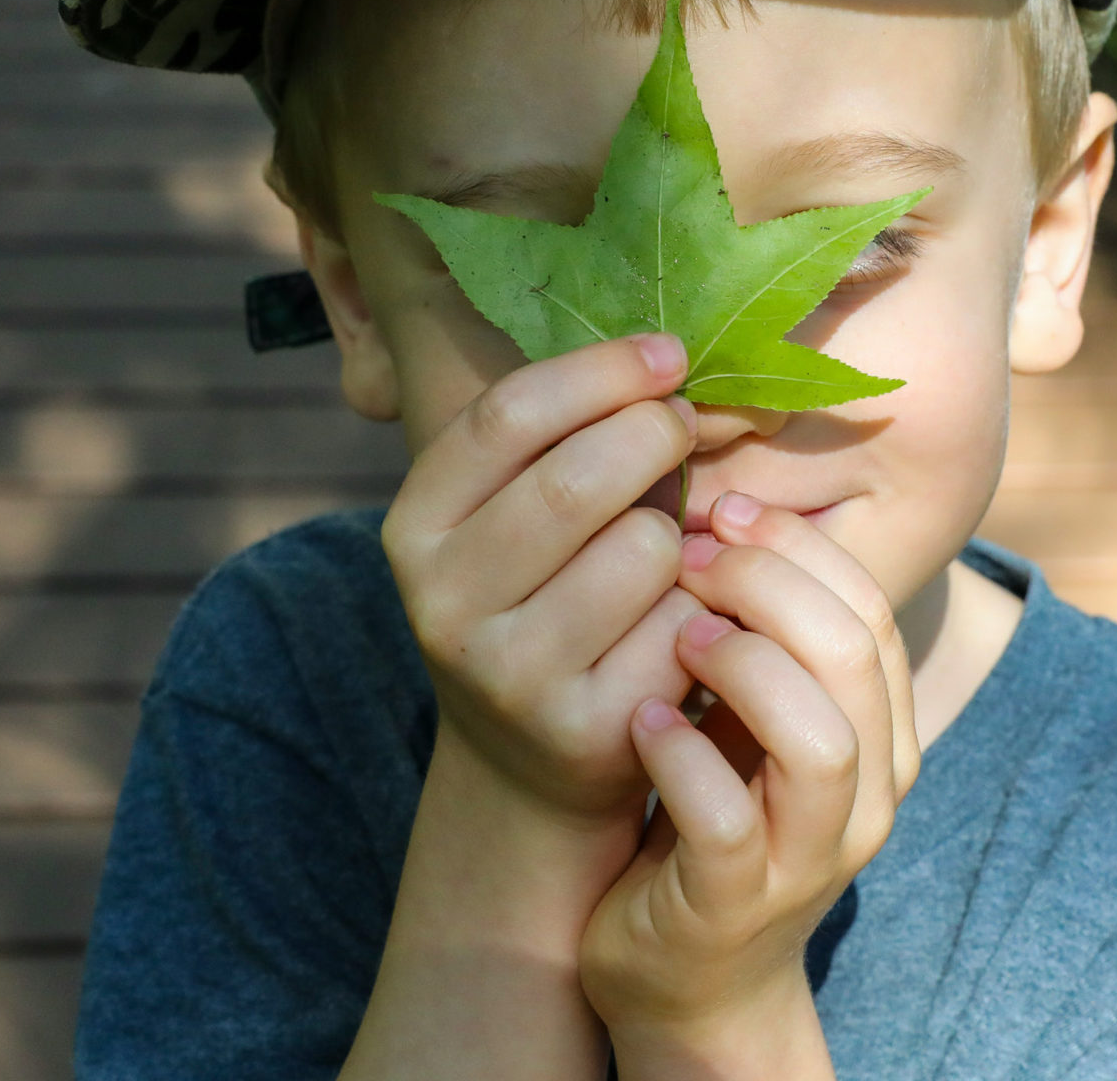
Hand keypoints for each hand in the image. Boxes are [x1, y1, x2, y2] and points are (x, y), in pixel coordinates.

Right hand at [381, 332, 706, 825]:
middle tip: (684, 426)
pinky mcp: (582, 730)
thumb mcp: (508, 518)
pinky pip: (682, 625)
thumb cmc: (540, 598)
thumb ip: (560, 439)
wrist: (529, 764)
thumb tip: (668, 351)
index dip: (600, 371)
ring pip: (642, 548)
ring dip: (680, 532)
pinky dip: (702, 607)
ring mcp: (508, 675)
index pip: (507, 416)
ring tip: (668, 547)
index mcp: (414, 527)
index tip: (668, 352)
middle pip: (577, 478)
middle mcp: (443, 603)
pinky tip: (685, 617)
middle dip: (654, 433)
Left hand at [579, 496, 921, 1076]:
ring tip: (675, 634)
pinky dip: (682, 758)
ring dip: (742, 667)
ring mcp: (809, 855)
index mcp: (882, 733)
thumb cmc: (711, 815)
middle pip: (856, 655)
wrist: (687, 973)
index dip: (798, 547)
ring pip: (820, 741)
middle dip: (770, 584)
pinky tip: (639, 719)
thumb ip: (760, 633)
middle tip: (689, 554)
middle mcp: (868, 793)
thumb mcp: (751, 716)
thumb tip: (718, 504)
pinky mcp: (738, 903)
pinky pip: (728, 820)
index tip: (721, 508)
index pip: (870, 610)